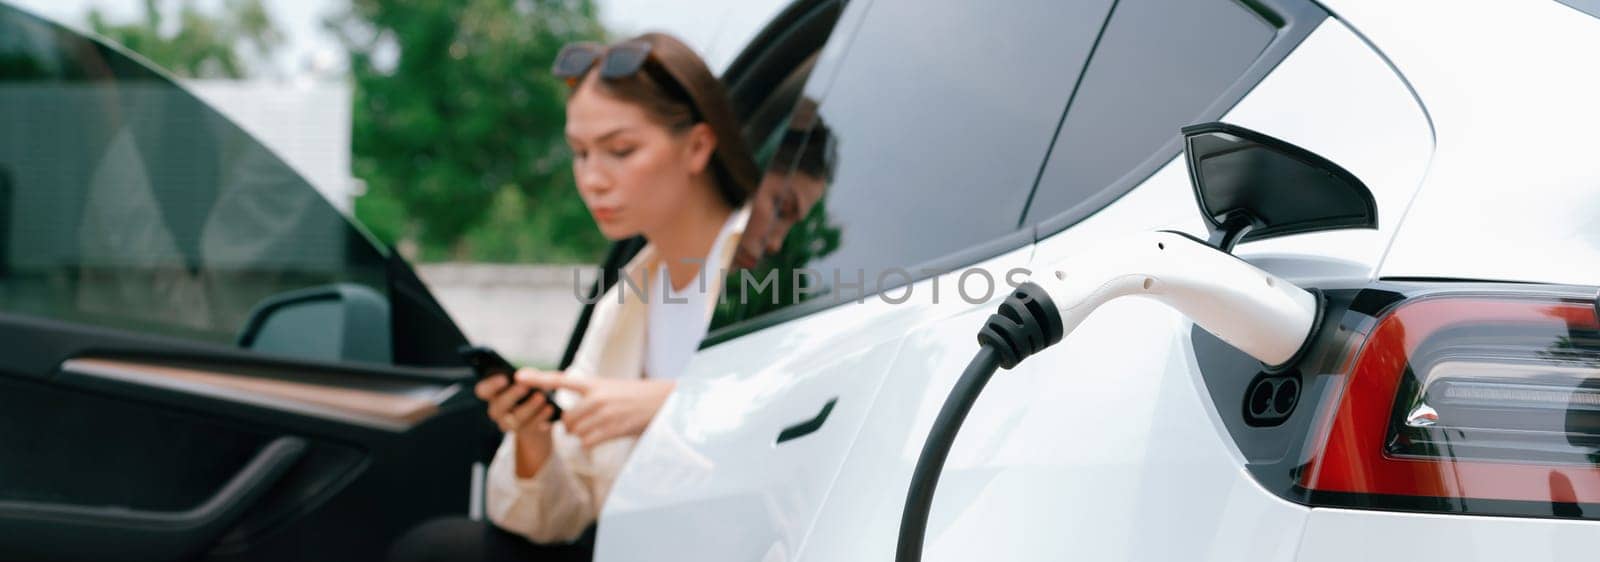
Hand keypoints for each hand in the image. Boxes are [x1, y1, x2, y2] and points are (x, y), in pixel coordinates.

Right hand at [475, 373, 557, 476]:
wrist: (543, 414)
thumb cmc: (532, 390)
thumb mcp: (530, 380)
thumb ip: (526, 376)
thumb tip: (525, 375)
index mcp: (494, 393)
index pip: (482, 391)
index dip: (491, 385)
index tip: (505, 378)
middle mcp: (497, 410)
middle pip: (497, 407)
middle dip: (512, 396)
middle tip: (525, 386)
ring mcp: (509, 424)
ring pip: (513, 420)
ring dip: (528, 408)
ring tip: (541, 397)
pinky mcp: (525, 433)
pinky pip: (530, 428)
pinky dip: (540, 417)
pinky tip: (549, 408)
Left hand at [517, 371, 675, 449]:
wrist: (663, 401)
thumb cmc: (637, 395)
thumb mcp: (611, 388)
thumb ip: (590, 397)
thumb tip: (571, 418)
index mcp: (595, 383)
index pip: (560, 380)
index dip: (537, 379)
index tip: (518, 376)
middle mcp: (596, 397)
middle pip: (567, 418)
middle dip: (571, 425)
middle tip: (585, 423)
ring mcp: (604, 414)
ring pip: (576, 432)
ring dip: (582, 435)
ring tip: (599, 428)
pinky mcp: (612, 429)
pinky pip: (588, 442)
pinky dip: (591, 443)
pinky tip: (603, 436)